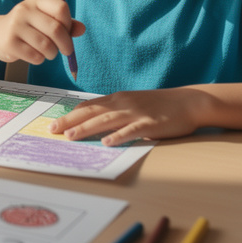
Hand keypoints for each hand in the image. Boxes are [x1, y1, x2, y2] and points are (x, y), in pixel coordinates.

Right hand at [0, 0, 83, 65]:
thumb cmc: (27, 28)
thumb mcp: (44, 20)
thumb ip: (65, 24)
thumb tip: (82, 29)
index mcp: (36, 1)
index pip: (61, 8)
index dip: (69, 23)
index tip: (68, 32)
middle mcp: (24, 10)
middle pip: (56, 29)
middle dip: (66, 44)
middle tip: (66, 51)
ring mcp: (15, 25)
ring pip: (46, 45)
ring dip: (52, 54)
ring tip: (48, 53)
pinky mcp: (9, 43)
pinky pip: (35, 56)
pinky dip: (40, 60)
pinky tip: (34, 55)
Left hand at [48, 87, 210, 145]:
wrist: (189, 102)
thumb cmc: (160, 105)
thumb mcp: (133, 104)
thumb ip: (115, 111)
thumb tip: (94, 123)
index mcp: (118, 99)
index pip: (89, 106)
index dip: (71, 115)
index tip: (54, 123)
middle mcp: (123, 104)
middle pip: (92, 112)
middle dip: (70, 121)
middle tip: (52, 130)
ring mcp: (137, 113)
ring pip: (107, 120)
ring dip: (87, 128)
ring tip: (71, 136)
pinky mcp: (151, 124)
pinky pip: (132, 131)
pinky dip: (119, 136)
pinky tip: (107, 143)